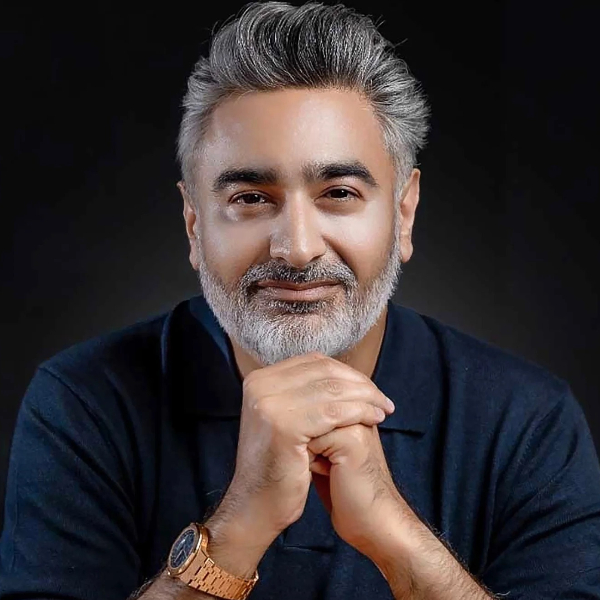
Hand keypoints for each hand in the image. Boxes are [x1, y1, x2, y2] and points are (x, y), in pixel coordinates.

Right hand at [210, 351, 394, 554]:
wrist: (257, 506)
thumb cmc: (279, 465)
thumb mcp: (284, 417)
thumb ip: (303, 392)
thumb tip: (343, 373)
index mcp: (259, 379)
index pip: (313, 362)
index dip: (346, 372)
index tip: (369, 387)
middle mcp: (259, 385)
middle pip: (323, 372)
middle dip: (359, 384)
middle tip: (383, 399)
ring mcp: (268, 404)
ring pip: (331, 390)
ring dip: (364, 398)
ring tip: (383, 409)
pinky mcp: (283, 426)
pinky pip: (333, 412)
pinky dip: (359, 413)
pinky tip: (374, 420)